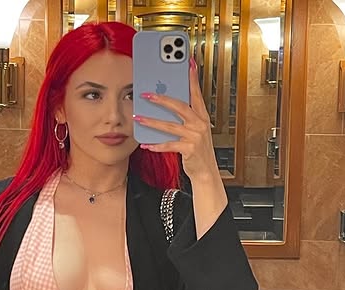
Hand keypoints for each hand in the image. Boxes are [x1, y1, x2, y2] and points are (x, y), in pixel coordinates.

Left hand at [133, 59, 219, 181]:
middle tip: (146, 94)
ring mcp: (195, 137)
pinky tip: (146, 144)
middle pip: (179, 106)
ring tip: (138, 118)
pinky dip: (156, 145)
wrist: (206, 172)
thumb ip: (185, 116)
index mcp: (202, 116)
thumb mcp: (195, 130)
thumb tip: (167, 103)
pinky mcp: (189, 149)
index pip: (195, 93)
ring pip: (170, 126)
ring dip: (152, 122)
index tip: (187, 62)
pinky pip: (169, 145)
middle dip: (161, 99)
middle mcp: (200, 124)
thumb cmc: (197, 150)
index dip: (191, 78)